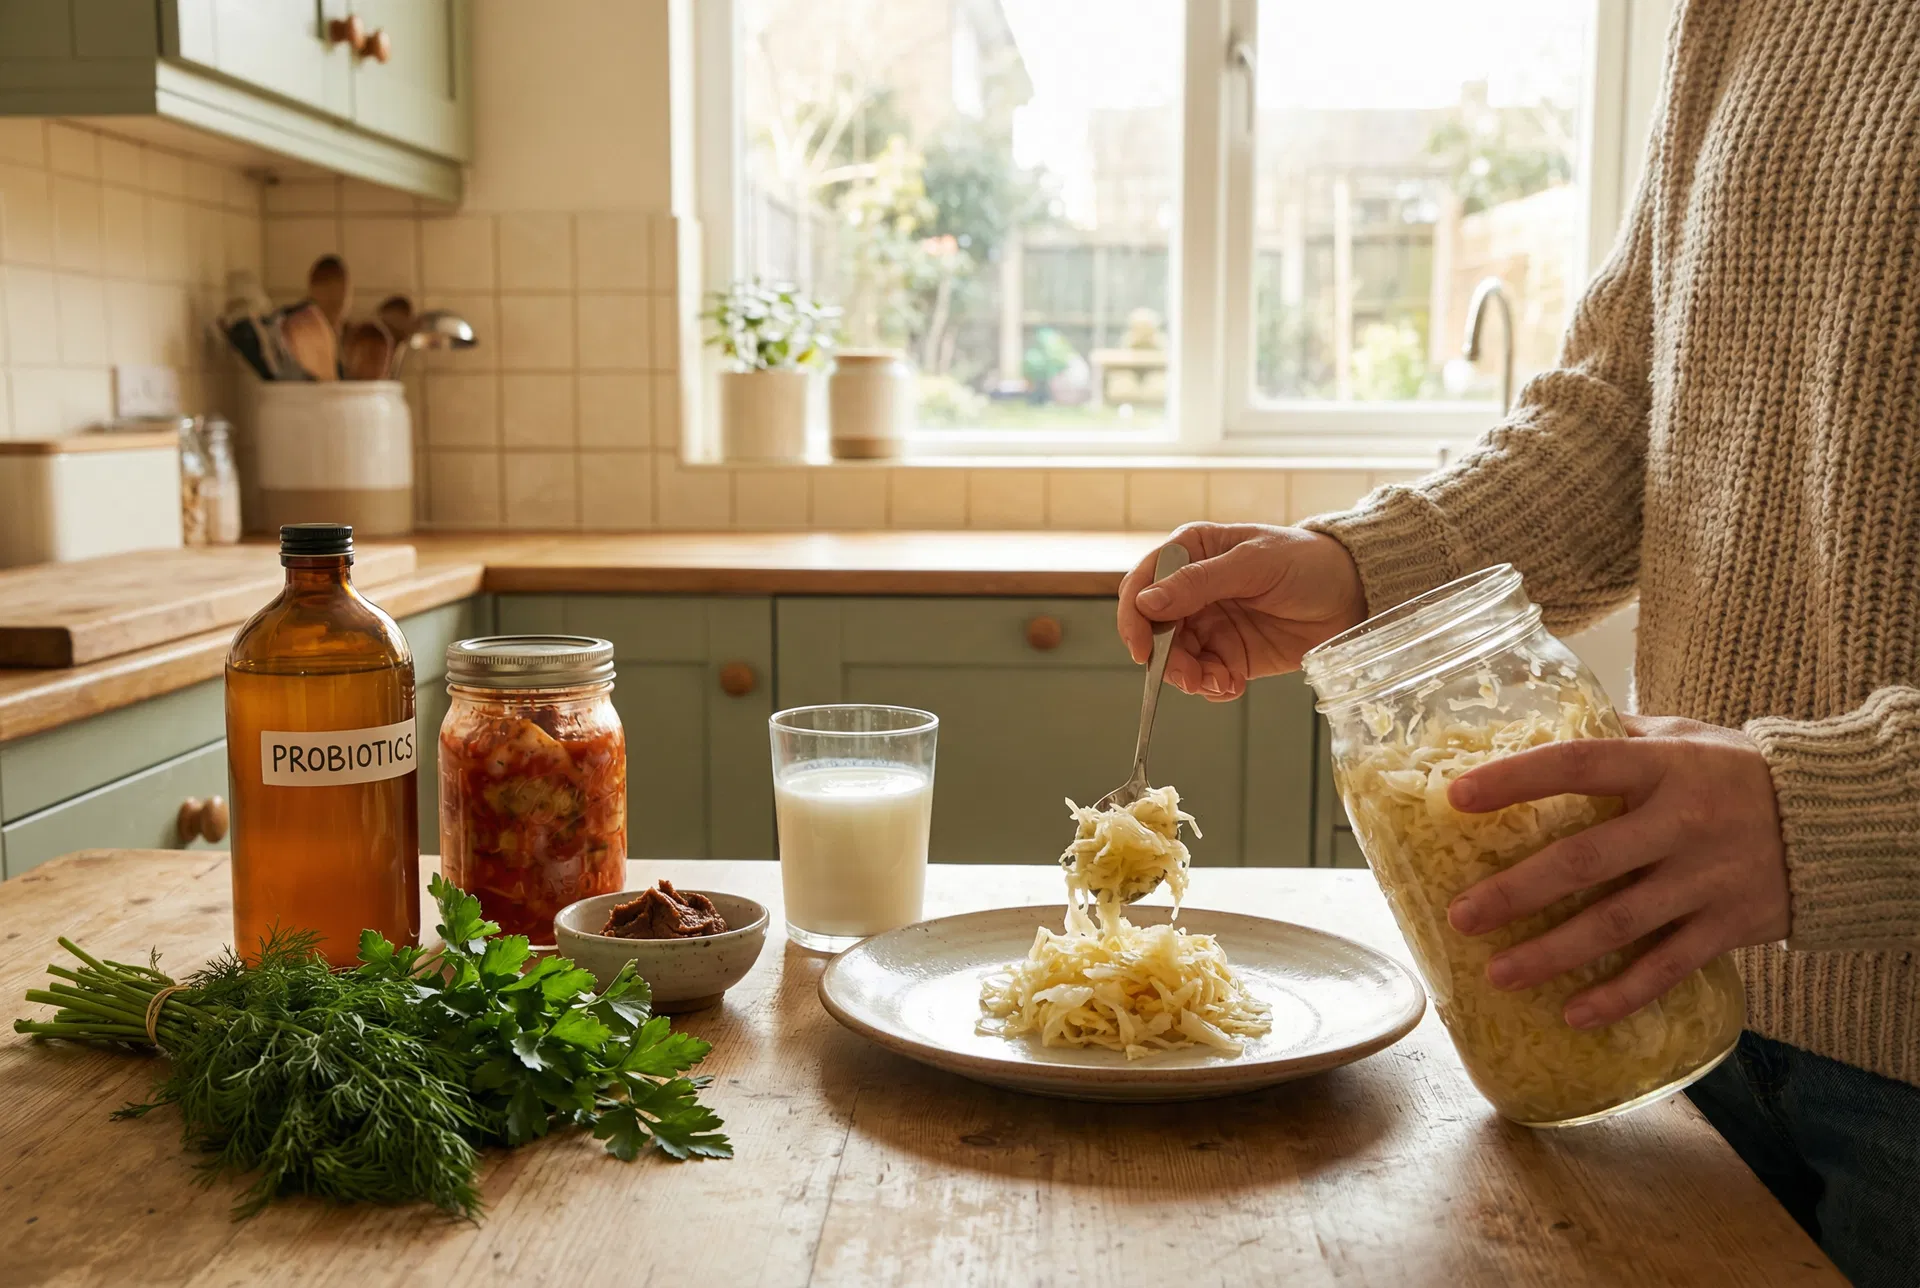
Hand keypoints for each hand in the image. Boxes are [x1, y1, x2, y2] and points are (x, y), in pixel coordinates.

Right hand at [1116, 523, 1366, 701]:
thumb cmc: (1306, 561)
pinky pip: (1204, 677)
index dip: (1134, 618)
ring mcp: (1209, 624)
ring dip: (1191, 678)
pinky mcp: (1229, 654)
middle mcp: (1191, 591)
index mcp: (1190, 553)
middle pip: (1153, 631)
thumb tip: (1146, 602)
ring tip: (1220, 682)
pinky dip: (1212, 688)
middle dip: (1166, 659)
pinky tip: (1233, 685)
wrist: (1354, 593)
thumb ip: (1198, 583)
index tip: (1143, 649)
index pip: (1141, 585)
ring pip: (1176, 659)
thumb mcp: (1253, 564)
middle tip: (1191, 676)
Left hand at [1445, 714, 1788, 1028]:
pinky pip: (1667, 967)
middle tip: (1461, 915)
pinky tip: (1574, 1015)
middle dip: (1518, 891)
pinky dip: (1621, 996)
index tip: (1456, 797)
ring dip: (1553, 953)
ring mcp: (1706, 879)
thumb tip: (1533, 729)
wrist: (1839, 819)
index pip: (1578, 764)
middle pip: (1587, 860)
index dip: (1516, 779)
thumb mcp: (1682, 736)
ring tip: (1497, 975)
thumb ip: (1616, 736)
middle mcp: (1681, 823)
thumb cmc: (1737, 773)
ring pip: (1619, 923)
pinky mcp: (1729, 926)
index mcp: (1662, 765)